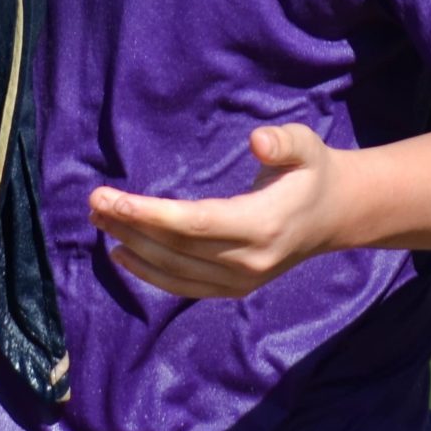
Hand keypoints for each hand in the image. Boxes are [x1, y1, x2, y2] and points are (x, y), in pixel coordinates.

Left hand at [88, 124, 350, 298]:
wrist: (336, 215)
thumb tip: (257, 141)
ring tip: (99, 220)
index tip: (111, 197)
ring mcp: (242, 282)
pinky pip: (184, 287)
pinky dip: (149, 274)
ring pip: (174, 270)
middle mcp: (249, 262)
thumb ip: (283, 142)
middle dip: (130, 225)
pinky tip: (121, 254)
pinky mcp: (235, 289)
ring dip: (132, 247)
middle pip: (176, 249)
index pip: (192, 224)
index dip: (148, 213)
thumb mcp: (305, 145)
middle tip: (94, 202)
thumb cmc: (312, 171)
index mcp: (262, 225)